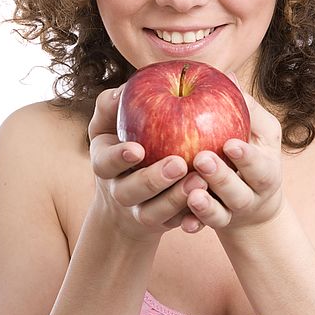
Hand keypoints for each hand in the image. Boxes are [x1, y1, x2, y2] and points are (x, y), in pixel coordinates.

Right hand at [88, 85, 207, 240]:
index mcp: (105, 166)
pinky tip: (209, 206)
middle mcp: (120, 192)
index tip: (138, 149)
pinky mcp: (164, 224)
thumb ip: (110, 106)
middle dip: (154, 180)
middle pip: (132, 191)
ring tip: (200, 180)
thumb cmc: (124, 144)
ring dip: (177, 199)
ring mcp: (141, 211)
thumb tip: (121, 91)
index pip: (106, 163)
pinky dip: (193, 219)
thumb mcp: (109, 125)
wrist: (130, 198)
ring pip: (156, 212)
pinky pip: (178, 224)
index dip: (119, 157)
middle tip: (179, 164)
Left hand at [186, 92, 284, 232]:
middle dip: (221, 177)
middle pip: (239, 191)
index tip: (230, 144)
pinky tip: (183, 223)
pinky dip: (194, 225)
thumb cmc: (256, 155)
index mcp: (266, 171)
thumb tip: (227, 74)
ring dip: (206, 206)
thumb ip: (246, 108)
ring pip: (221, 214)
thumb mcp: (261, 134)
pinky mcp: (215, 224)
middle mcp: (252, 195)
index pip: (260, 165)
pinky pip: (204, 228)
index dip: (246, 157)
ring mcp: (233, 213)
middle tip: (200, 159)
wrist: (255, 203)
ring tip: (190, 192)